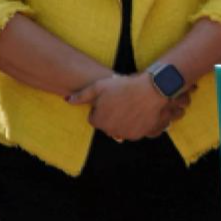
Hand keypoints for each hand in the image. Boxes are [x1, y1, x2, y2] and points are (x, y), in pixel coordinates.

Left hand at [68, 74, 189, 140]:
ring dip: (122, 121)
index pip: (95, 119)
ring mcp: (125, 134)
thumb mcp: (100, 86)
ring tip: (131, 106)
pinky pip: (133, 131)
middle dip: (111, 116)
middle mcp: (110, 131)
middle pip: (107, 125)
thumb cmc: (124, 86)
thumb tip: (68, 101)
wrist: (151, 90)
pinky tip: (139, 112)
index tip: (110, 100)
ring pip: (120, 129)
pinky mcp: (139, 134)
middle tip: (121, 102)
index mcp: (99, 121)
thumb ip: (82, 95)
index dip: (101, 108)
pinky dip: (134, 125)